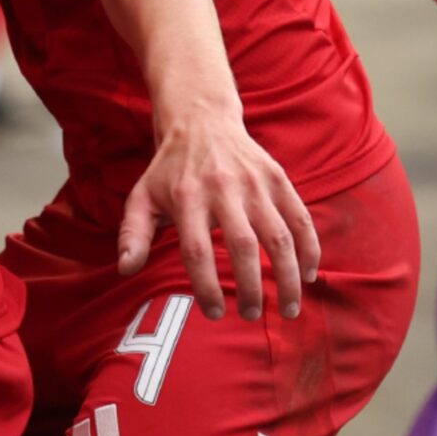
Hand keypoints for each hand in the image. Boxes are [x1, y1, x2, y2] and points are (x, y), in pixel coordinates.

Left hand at [120, 107, 321, 321]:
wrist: (201, 120)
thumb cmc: (169, 170)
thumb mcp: (142, 196)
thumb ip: (132, 234)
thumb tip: (126, 269)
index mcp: (187, 198)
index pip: (197, 251)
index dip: (206, 286)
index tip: (214, 313)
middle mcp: (223, 189)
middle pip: (242, 246)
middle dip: (250, 287)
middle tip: (250, 315)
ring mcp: (255, 183)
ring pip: (279, 235)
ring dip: (288, 276)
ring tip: (288, 309)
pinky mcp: (277, 178)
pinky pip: (301, 217)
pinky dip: (309, 248)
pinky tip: (309, 275)